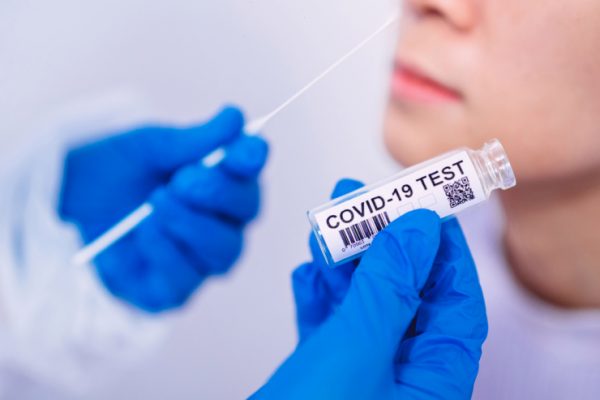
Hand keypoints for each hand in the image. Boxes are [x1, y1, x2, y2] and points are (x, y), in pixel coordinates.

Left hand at [59, 106, 268, 312]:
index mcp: (220, 179)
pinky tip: (143, 232)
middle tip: (184, 179)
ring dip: (191, 224)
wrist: (65, 208)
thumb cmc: (114, 174)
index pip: (250, 171)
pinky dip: (166, 252)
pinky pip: (185, 279)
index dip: (252, 160)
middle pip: (247, 212)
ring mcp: (199, 259)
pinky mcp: (173, 290)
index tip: (247, 148)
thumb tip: (236, 117)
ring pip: (224, 250)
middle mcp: (220, 221)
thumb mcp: (147, 147)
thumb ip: (193, 140)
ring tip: (156, 202)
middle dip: (219, 194)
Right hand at [253, 179, 486, 398]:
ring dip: (344, 264)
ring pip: (361, 306)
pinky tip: (307, 272)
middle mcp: (401, 381)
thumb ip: (390, 287)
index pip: (455, 303)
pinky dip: (319, 296)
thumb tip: (417, 231)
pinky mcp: (323, 378)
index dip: (442, 252)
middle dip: (381, 246)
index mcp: (431, 382)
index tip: (424, 208)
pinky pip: (329, 326)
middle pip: (404, 297)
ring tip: (325, 225)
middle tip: (360, 200)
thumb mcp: (357, 348)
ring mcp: (360, 379)